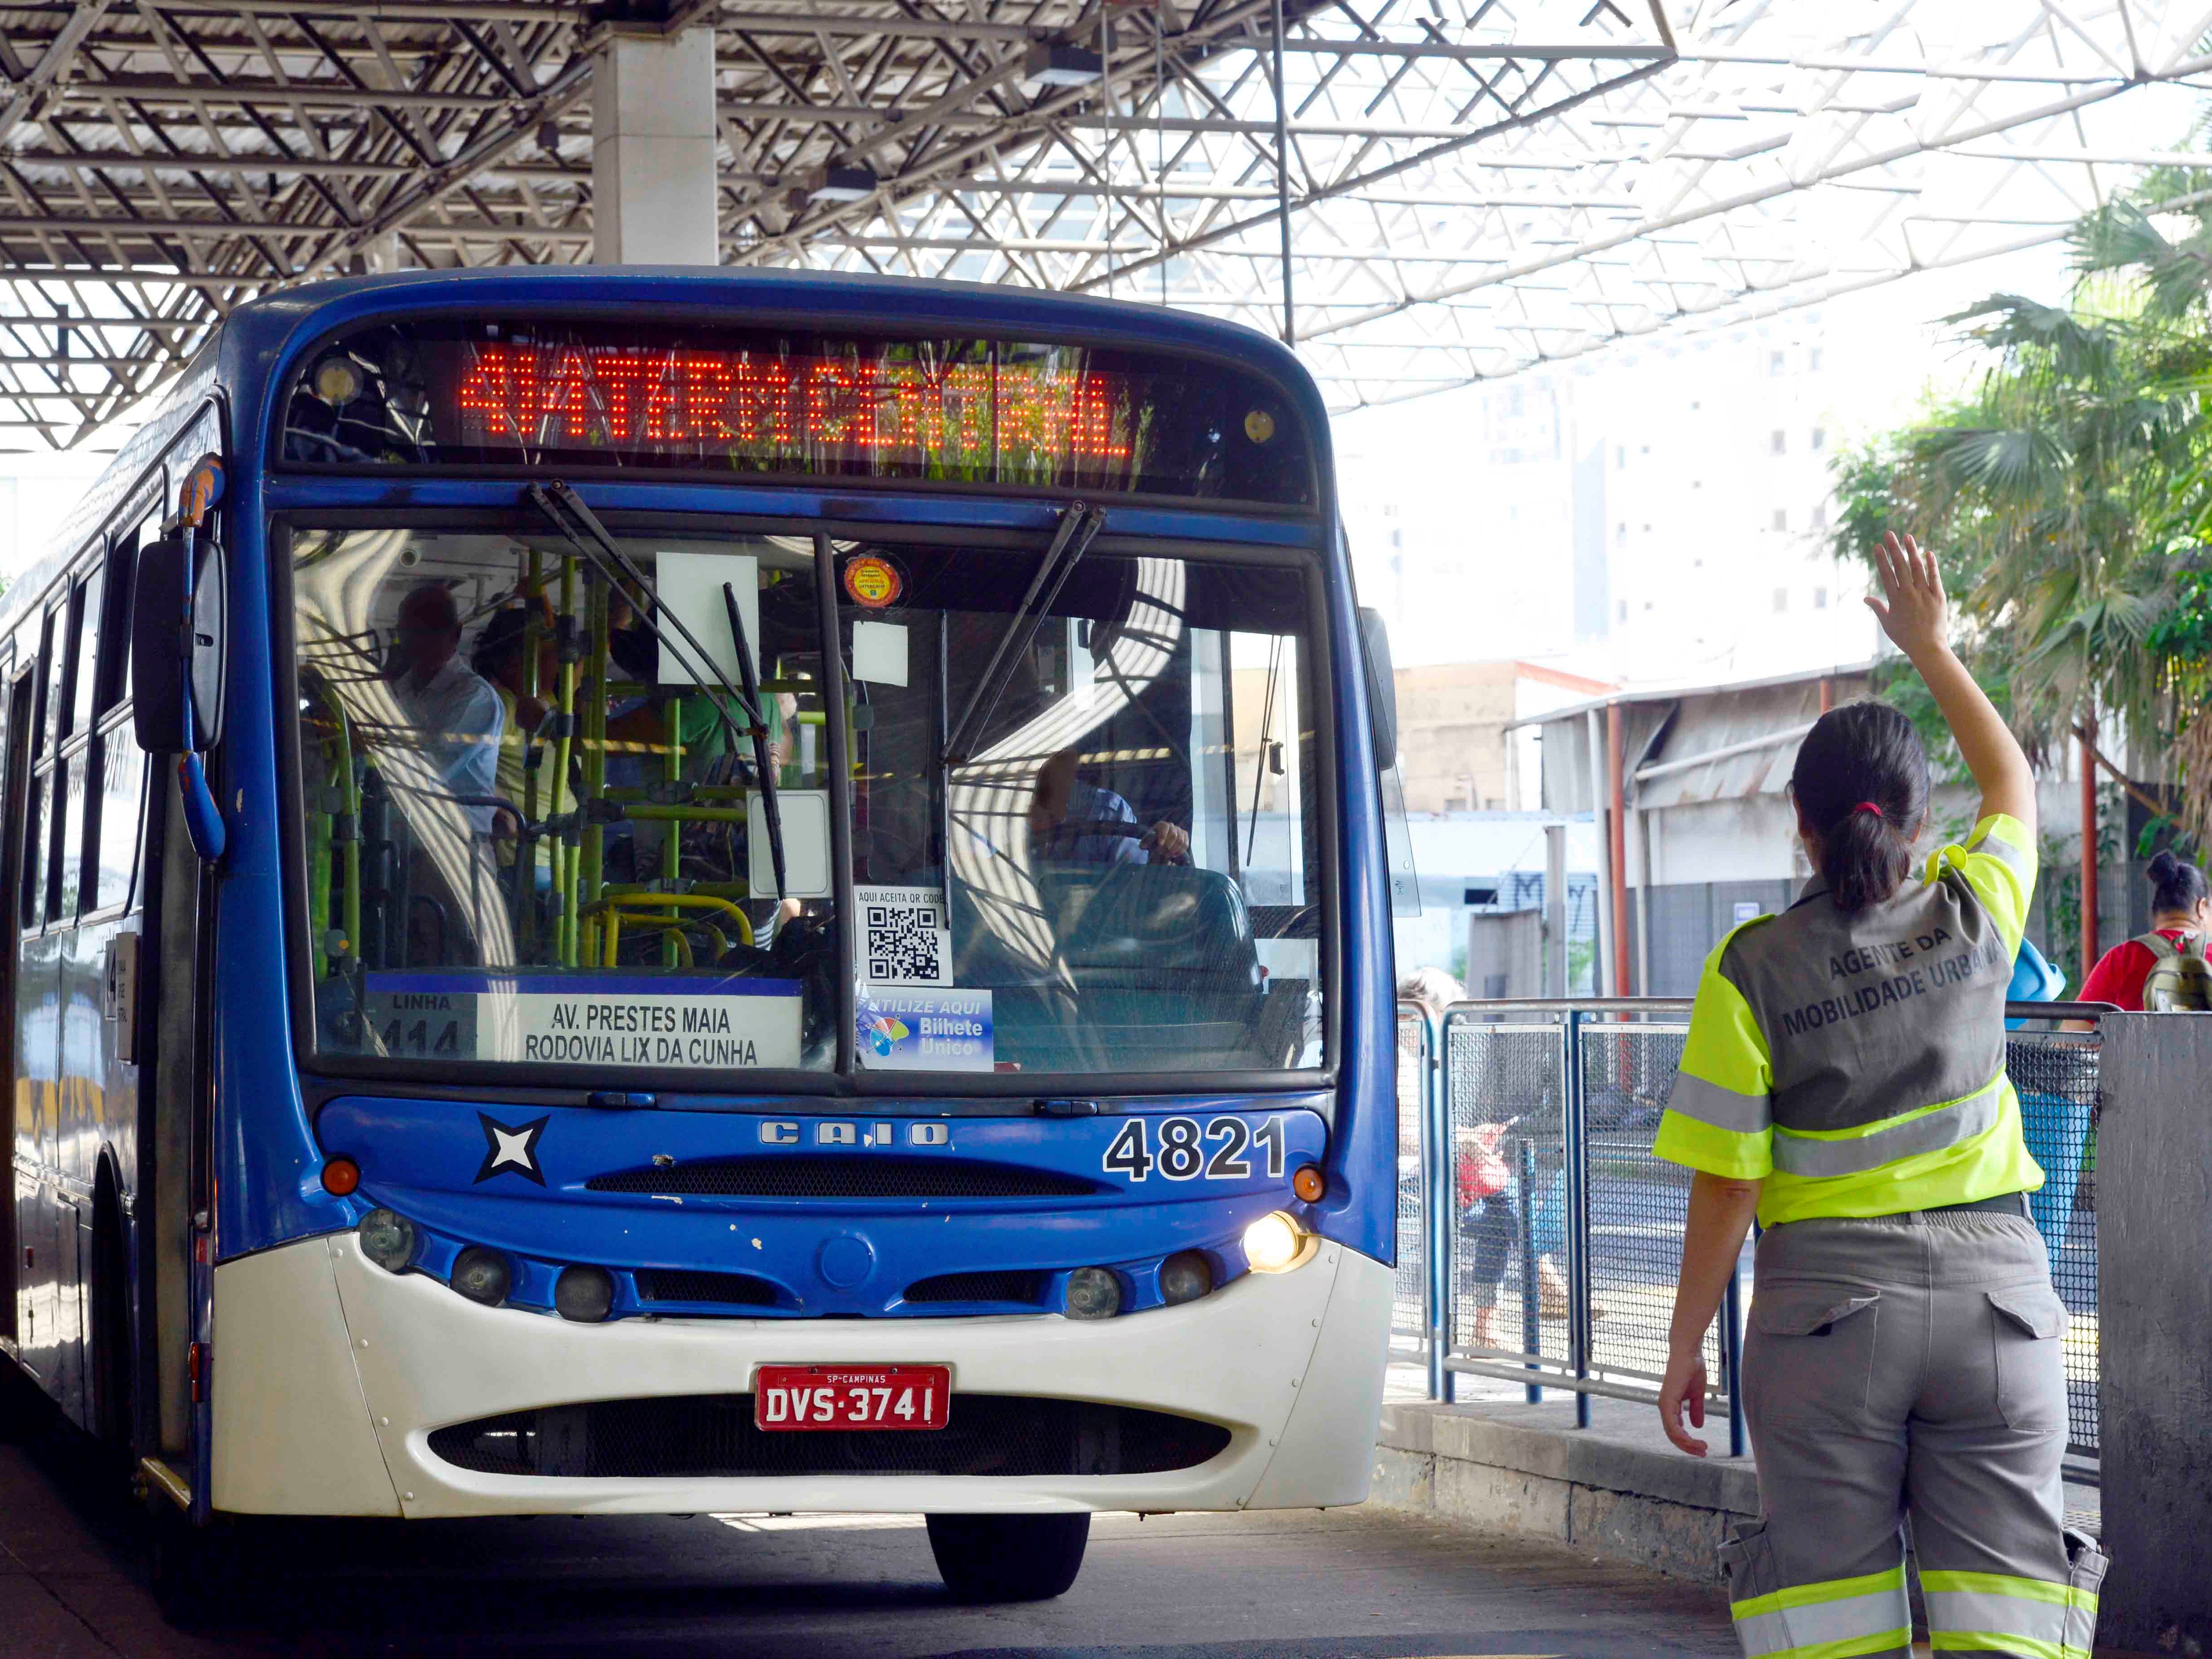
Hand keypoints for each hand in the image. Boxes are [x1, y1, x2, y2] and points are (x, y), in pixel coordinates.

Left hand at [1141, 821, 1189, 861]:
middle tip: (1162, 853)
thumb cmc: (1153, 841)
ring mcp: (1179, 830)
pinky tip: (1174, 855)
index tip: (1160, 844)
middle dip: (1168, 845)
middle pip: (1174, 835)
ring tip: (1167, 855)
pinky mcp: (1185, 836)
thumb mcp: (1147, 841)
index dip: (1163, 836)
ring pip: (1180, 840)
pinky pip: (1185, 844)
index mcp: (1162, 825)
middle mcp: (1172, 826)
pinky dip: (1180, 851)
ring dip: (1174, 850)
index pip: (1165, 827)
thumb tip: (1142, 847)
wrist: (1160, 843)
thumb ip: (1145, 843)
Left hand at [1657, 1347, 1709, 1456]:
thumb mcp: (1696, 1395)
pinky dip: (1682, 1436)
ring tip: (1702, 1448)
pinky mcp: (1667, 1401)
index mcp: (1671, 1406)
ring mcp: (1665, 1404)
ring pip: (1672, 1433)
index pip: (1676, 1430)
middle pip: (1673, 1435)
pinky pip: (1672, 1425)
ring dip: (1687, 1444)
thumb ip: (1696, 1410)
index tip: (1703, 1448)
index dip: (1688, 1441)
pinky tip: (1693, 1440)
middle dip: (1688, 1447)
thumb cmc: (1691, 1369)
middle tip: (1703, 1452)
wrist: (1688, 1353)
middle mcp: (1665, 1407)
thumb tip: (1698, 1426)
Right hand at [1864, 531, 1950, 659]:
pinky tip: (1928, 553)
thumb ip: (1877, 608)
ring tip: (1907, 537)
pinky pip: (1935, 577)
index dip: (1881, 559)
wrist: (1928, 648)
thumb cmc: (1905, 638)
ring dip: (1912, 551)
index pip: (1886, 574)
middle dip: (1894, 548)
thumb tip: (1865, 598)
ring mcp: (1925, 593)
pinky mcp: (1939, 596)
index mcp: (1895, 600)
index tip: (1877, 546)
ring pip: (1917, 568)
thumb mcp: (1887, 624)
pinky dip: (1932, 565)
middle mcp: (1909, 593)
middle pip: (1900, 566)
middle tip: (1889, 534)